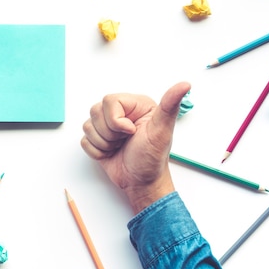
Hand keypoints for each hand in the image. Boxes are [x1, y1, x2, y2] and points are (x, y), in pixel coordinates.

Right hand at [80, 82, 190, 213]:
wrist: (141, 183)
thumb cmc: (152, 160)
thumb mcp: (162, 131)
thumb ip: (170, 106)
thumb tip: (184, 85)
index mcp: (136, 105)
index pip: (109, 100)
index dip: (115, 120)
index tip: (130, 132)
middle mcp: (121, 112)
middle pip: (95, 111)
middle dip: (109, 133)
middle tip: (125, 141)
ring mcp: (108, 126)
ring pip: (87, 125)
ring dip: (103, 143)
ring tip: (118, 147)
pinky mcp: (98, 139)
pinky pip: (84, 140)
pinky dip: (96, 151)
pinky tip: (111, 153)